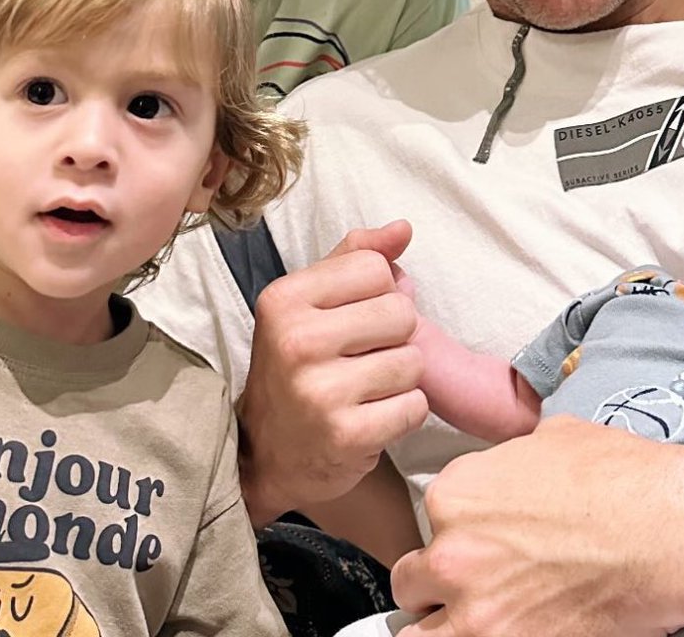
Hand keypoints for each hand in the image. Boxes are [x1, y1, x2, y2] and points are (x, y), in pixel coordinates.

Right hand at [238, 219, 427, 525]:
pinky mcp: (346, 435)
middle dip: (396, 334)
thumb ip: (356, 257)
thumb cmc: (300, 363)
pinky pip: (415, 405)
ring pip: (413, 361)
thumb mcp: (310, 302)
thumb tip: (403, 228)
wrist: (269, 454)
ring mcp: (319, 392)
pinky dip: (405, 411)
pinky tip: (374, 415)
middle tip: (366, 355)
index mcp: (284, 299)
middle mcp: (296, 341)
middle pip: (401, 311)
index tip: (355, 316)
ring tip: (368, 386)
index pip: (375, 268)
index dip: (379, 292)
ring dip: (402, 376)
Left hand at [391, 416, 683, 636]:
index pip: (429, 521)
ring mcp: (478, 610)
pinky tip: (503, 629)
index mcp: (456, 493)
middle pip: (413, 581)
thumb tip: (505, 471)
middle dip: (440, 582)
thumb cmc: (622, 479)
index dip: (455, 532)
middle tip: (475, 581)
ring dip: (441, 623)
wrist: (673, 528)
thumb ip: (507, 462)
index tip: (478, 540)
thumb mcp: (550, 439)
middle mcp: (454, 551)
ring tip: (475, 615)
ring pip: (417, 633)